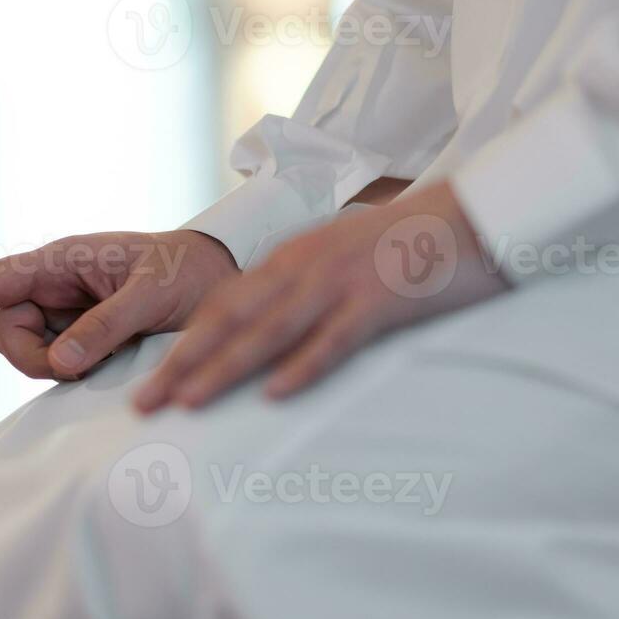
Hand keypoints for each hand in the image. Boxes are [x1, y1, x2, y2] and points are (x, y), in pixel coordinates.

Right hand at [0, 230, 238, 379]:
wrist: (223, 280)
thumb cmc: (188, 273)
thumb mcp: (152, 296)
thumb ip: (107, 326)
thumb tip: (61, 362)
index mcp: (63, 260)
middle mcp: (56, 284)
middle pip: (7, 331)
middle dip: (32, 357)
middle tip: (80, 367)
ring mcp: (67, 311)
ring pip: (31, 352)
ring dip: (59, 366)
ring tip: (110, 354)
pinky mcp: (82, 334)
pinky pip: (57, 361)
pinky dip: (75, 370)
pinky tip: (109, 360)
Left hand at [133, 182, 507, 412]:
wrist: (476, 213)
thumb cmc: (410, 245)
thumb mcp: (344, 259)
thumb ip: (307, 288)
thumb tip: (275, 335)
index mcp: (293, 258)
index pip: (223, 305)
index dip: (183, 345)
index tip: (151, 383)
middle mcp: (305, 267)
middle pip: (229, 320)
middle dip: (181, 363)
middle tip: (142, 405)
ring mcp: (341, 281)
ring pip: (269, 330)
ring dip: (224, 368)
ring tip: (187, 403)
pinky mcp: (380, 298)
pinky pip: (334, 338)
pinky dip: (303, 366)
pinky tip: (276, 395)